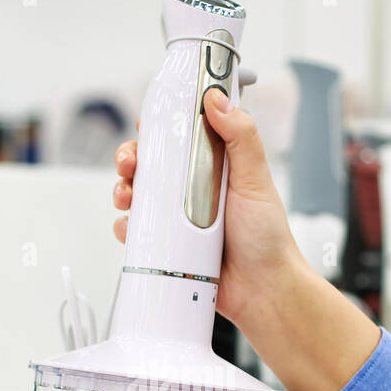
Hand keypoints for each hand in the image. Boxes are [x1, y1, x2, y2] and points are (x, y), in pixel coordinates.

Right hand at [113, 91, 299, 328]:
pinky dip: (127, 228)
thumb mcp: (256, 179)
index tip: (146, 124)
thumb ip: (240, 137)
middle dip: (131, 158)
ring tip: (127, 197)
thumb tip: (217, 99)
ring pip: (137, 196)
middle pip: (150, 164)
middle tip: (128, 163)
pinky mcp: (167, 247)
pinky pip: (136, 234)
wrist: (263, 291)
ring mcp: (177, 219)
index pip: (179, 136)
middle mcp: (192, 190)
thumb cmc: (267, 238)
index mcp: (212, 167)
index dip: (158, 127)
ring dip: (123, 190)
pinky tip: (131, 228)